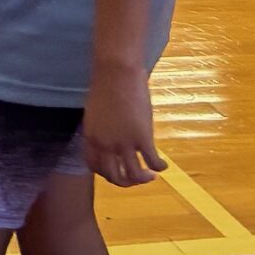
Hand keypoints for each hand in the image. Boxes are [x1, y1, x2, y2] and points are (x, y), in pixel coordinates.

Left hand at [82, 69, 165, 187]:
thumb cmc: (106, 84)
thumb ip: (102, 128)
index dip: (106, 174)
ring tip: (151, 176)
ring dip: (143, 179)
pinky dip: (159, 167)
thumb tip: (111, 136)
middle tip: (137, 179)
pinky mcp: (142, 137)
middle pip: (113, 176)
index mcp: (91, 137)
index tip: (117, 172)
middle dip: (126, 182)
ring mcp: (123, 143)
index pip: (94, 167)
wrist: (117, 71)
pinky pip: (152, 161)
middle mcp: (105, 145)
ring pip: (133, 175)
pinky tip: (163, 165)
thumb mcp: (96, 112)